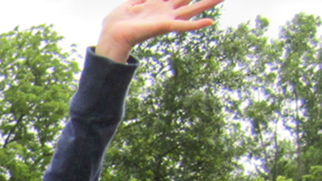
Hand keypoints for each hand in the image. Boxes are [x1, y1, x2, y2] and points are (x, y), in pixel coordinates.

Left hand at [97, 0, 224, 61]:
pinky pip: (183, 25)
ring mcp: (167, 19)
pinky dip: (196, 25)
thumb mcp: (129, 3)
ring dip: (208, 3)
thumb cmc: (116, 22)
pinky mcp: (164, 26)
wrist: (111, 36)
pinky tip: (210, 22)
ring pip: (192, 10)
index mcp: (158, 4)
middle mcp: (166, 11)